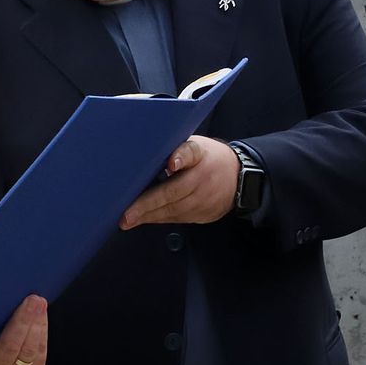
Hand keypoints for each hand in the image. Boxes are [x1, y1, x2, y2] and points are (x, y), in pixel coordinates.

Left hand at [120, 136, 237, 228]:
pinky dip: (159, 219)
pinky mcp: (204, 214)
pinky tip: (144, 219)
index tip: (171, 163)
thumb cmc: (208, 158)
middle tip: (127, 213)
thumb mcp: (196, 145)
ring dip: (149, 216)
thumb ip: (176, 150)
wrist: (238, 177)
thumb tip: (148, 154)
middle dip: (148, 204)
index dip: (181, 157)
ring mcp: (205, 199)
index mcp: (200, 155)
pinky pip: (178, 218)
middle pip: (174, 192)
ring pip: (174, 210)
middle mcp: (203, 178)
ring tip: (129, 220)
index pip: (191, 153)